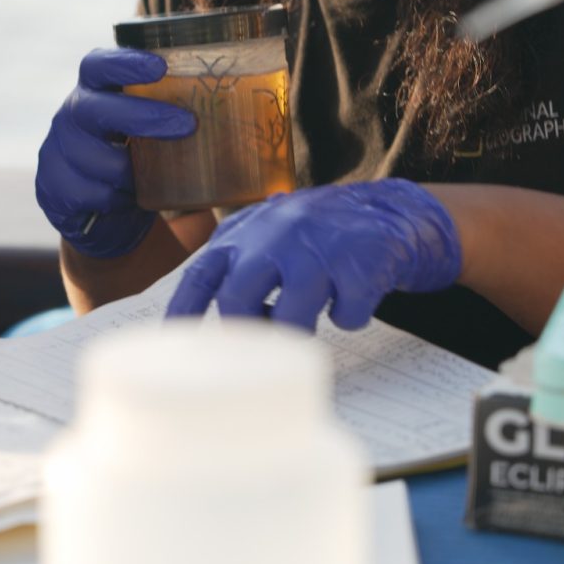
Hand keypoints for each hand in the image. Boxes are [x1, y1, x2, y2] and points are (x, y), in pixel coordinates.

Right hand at [35, 48, 195, 258]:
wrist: (104, 217)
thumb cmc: (138, 161)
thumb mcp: (152, 133)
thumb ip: (178, 115)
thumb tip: (248, 108)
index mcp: (93, 92)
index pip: (96, 65)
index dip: (124, 64)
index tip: (160, 67)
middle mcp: (69, 117)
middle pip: (94, 109)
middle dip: (141, 117)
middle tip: (186, 125)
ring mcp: (55, 153)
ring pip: (95, 159)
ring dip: (130, 170)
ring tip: (148, 178)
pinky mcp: (52, 190)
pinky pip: (88, 194)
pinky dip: (114, 199)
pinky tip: (125, 200)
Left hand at [165, 179, 461, 330]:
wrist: (387, 210)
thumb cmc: (315, 235)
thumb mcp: (266, 234)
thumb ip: (235, 265)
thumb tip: (201, 327)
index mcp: (245, 234)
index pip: (201, 275)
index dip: (183, 314)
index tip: (175, 346)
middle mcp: (275, 237)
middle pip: (238, 301)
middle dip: (244, 335)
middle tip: (256, 352)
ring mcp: (317, 250)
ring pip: (291, 318)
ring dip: (297, 333)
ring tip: (306, 331)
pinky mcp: (359, 265)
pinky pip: (345, 317)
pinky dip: (348, 319)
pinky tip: (351, 302)